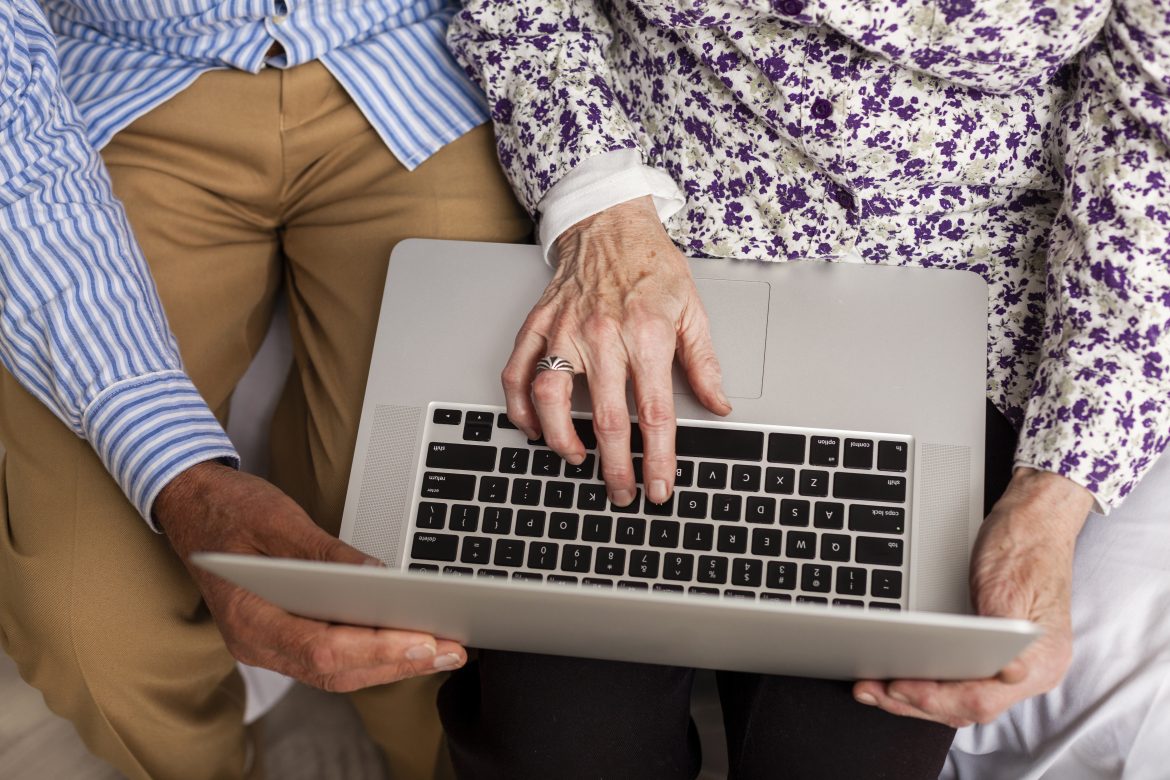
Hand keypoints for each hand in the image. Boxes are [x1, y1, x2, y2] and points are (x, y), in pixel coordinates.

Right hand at [155, 461, 465, 691]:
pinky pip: (331, 657)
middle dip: (397, 663)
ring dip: (391, 664)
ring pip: (337, 671)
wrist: (190, 505)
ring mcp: (267, 644)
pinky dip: (371, 654)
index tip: (423, 641)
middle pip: (335, 670)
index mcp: (248, 617)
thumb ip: (324, 553)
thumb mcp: (277, 519)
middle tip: (451, 651)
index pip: (322, 649)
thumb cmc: (227, 509)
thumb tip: (376, 576)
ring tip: (443, 651)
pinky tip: (406, 643)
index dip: (377, 649)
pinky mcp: (283, 635)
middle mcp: (255, 643)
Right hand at [503, 196, 730, 506]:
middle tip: (623, 493)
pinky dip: (520, 408)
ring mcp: (565, 331)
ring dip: (561, 441)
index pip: (654, 413)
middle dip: (615, 468)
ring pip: (551, 400)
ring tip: (577, 460)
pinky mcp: (538, 326)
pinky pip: (518, 374)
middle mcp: (603, 336)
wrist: (610, 224)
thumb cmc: (651, 267)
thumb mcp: (692, 311)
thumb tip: (718, 405)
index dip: (657, 459)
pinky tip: (533, 428)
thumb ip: (703, 363)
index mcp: (647, 335)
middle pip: (606, 419)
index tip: (659, 487)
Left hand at [854, 468, 1093, 726]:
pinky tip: (901, 679)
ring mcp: (1013, 668)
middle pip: (965, 707)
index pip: (981, 698)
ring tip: (873, 689)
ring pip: (959, 701)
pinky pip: (959, 683)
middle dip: (913, 702)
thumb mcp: (1008, 587)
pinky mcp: (994, 657)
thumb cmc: (1024, 547)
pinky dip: (928, 684)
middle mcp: (1030, 673)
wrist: (1035, 519)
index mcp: (1041, 661)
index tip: (897, 686)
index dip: (934, 698)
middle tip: (871, 690)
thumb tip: (1009, 673)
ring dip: (914, 698)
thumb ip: (1005, 632)